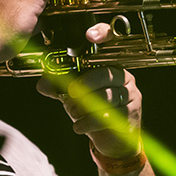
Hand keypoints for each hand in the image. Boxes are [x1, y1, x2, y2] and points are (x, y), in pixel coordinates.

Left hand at [37, 23, 142, 158]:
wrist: (112, 140)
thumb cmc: (94, 111)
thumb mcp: (72, 97)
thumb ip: (58, 89)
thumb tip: (42, 84)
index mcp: (108, 65)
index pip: (110, 43)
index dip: (102, 34)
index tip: (89, 36)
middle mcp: (122, 75)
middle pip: (106, 74)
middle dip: (85, 85)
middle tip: (70, 94)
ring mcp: (130, 92)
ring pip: (107, 96)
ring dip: (85, 106)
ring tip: (73, 113)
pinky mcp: (132, 111)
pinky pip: (110, 114)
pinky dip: (89, 122)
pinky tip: (79, 126)